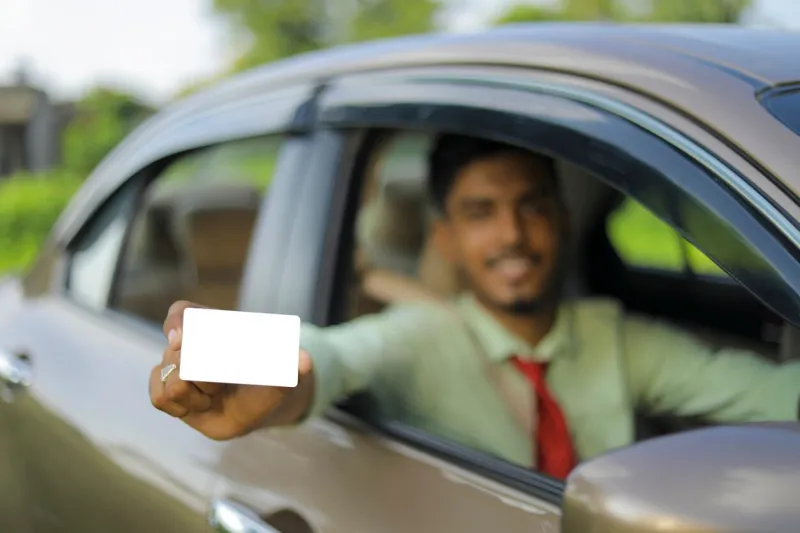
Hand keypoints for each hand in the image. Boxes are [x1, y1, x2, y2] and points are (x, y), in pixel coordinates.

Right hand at [149, 301, 312, 439]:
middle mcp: (190, 346)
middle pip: (177, 351)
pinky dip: (180, 404)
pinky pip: (159, 397)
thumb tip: (305, 362)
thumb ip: (293, 364)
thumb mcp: (284, 368)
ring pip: (167, 376)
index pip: (183, 313)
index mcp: (213, 327)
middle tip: (221, 381)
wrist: (266, 399)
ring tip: (214, 396)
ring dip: (193, 389)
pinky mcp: (171, 396)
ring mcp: (178, 370)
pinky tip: (200, 406)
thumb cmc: (272, 375)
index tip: (181, 338)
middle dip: (200, 368)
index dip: (179, 322)